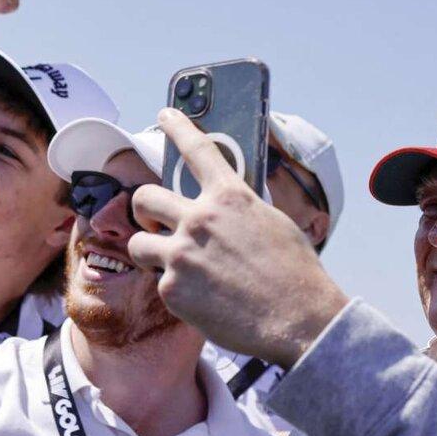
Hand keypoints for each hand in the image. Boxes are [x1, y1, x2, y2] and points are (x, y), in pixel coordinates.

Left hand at [125, 110, 348, 368]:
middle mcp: (199, 219)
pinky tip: (203, 301)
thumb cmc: (294, 274)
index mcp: (230, 197)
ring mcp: (181, 254)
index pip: (197, 149)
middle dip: (145, 210)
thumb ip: (238, 210)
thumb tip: (221, 209)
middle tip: (154, 222)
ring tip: (173, 265)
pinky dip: (177, 292)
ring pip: (137, 243)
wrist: (299, 320)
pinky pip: (160, 283)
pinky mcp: (171, 289)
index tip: (165, 115)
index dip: (178, 126)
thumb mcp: (272, 224)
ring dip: (149, 252)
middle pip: (144, 198)